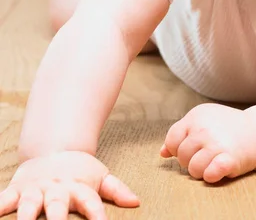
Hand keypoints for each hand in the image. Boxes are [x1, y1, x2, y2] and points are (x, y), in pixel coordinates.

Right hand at [0, 151, 138, 218]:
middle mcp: (56, 190)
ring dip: (25, 217)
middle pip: (57, 205)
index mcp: (78, 188)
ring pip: (28, 206)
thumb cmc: (79, 171)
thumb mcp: (100, 177)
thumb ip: (116, 190)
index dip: (96, 214)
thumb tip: (136, 202)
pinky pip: (4, 200)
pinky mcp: (17, 190)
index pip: (90, 202)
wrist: (54, 148)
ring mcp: (36, 190)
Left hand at [160, 103, 255, 182]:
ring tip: (212, 162)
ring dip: (201, 171)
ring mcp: (216, 143)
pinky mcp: (229, 158)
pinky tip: (218, 169)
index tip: (192, 149)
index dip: (178, 149)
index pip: (172, 140)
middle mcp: (204, 128)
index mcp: (196, 116)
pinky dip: (211, 175)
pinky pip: (210, 174)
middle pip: (182, 156)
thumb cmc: (226, 128)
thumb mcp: (202, 122)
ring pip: (193, 169)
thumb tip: (163, 152)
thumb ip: (181, 134)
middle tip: (205, 156)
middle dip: (190, 161)